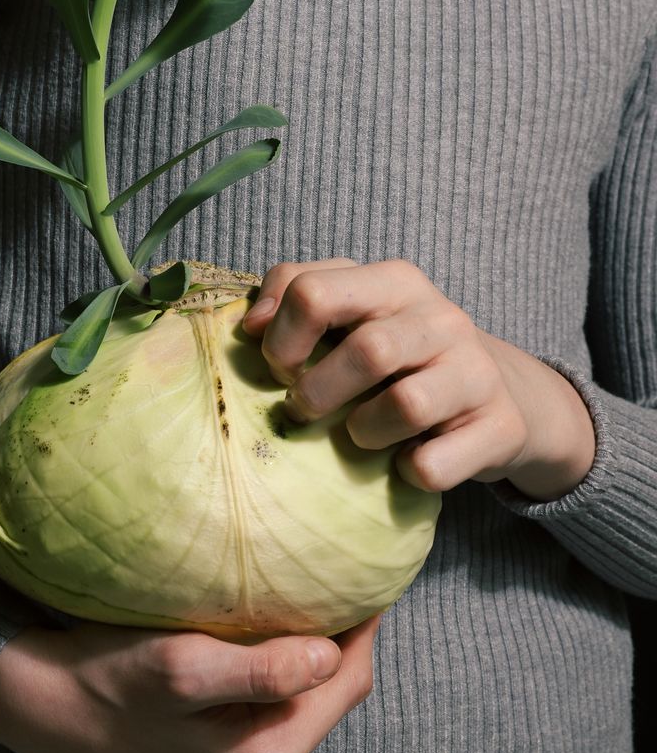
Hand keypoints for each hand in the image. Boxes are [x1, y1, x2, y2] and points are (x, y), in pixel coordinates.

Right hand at [0, 614, 381, 752]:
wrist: (43, 710)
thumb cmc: (107, 676)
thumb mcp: (180, 665)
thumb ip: (261, 668)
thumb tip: (331, 655)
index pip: (344, 687)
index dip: (364, 629)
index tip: (370, 577)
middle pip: (327, 704)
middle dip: (339, 646)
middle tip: (340, 582)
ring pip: (299, 715)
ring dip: (306, 665)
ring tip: (304, 607)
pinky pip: (267, 727)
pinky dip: (275, 686)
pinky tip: (262, 647)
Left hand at [243, 258, 595, 500]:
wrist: (502, 397)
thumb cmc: (403, 356)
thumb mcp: (356, 314)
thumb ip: (298, 300)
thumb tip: (250, 326)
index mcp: (394, 281)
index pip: (313, 290)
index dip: (281, 338)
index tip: (279, 367)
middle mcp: (441, 318)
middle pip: (366, 350)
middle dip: (318, 392)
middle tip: (305, 410)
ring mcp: (477, 371)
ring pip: (406, 405)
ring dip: (365, 432)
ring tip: (360, 434)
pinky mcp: (499, 427)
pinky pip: (433, 464)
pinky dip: (408, 471)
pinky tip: (404, 462)